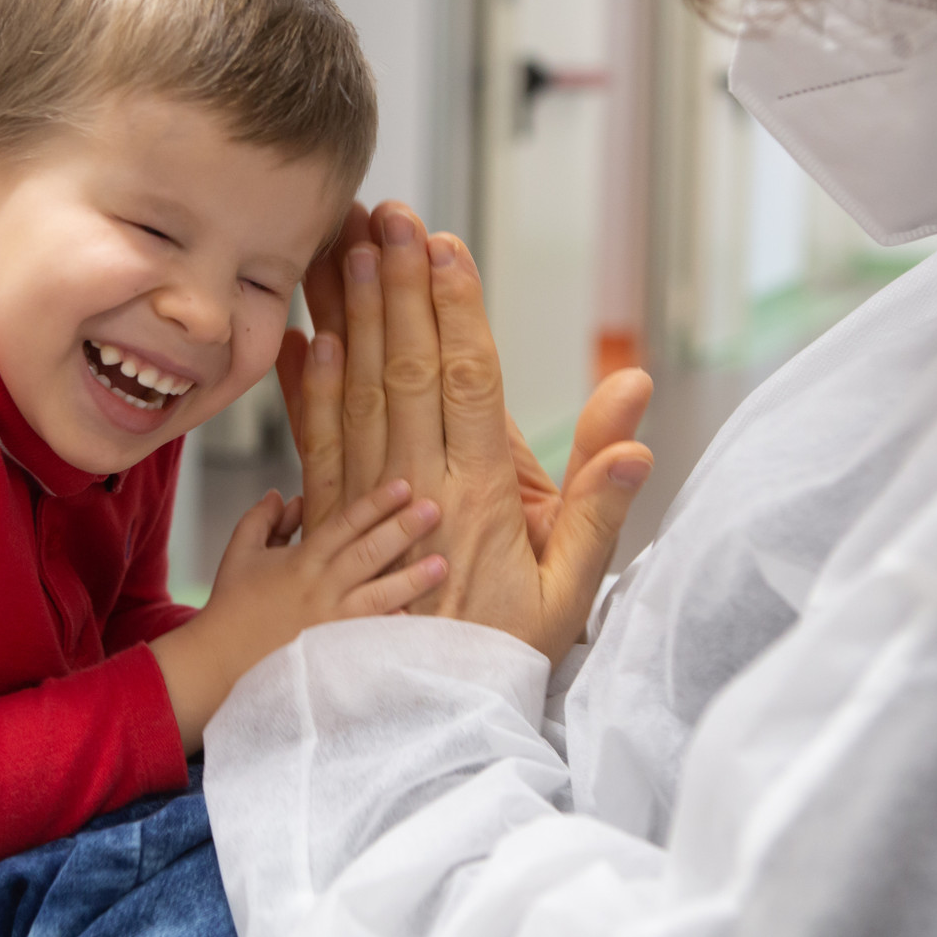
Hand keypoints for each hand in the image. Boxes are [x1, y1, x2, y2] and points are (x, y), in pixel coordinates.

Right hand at [147, 478, 447, 751]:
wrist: (218, 662)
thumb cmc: (230, 607)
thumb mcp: (239, 552)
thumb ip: (263, 519)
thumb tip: (288, 495)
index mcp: (300, 560)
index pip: (345, 524)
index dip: (375, 503)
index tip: (403, 485)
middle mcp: (319, 587)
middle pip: (368, 552)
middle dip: (402, 528)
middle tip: (435, 508)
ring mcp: (328, 622)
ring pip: (378, 595)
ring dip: (411, 579)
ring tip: (441, 564)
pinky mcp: (332, 653)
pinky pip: (369, 637)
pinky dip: (391, 627)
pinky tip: (414, 618)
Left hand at [277, 202, 652, 662]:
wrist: (415, 721)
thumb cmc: (499, 654)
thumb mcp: (568, 591)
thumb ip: (599, 502)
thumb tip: (634, 414)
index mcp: (479, 492)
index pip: (467, 381)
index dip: (454, 309)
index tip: (443, 246)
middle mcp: (417, 485)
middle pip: (404, 367)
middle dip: (394, 286)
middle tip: (384, 215)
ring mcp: (365, 501)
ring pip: (355, 390)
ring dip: (347, 314)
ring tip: (339, 246)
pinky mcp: (329, 522)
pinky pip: (315, 443)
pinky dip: (306, 387)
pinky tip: (302, 337)